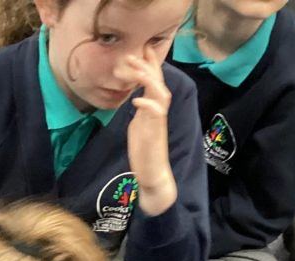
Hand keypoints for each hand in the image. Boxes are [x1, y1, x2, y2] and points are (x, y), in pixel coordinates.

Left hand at [120, 47, 175, 214]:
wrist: (152, 174)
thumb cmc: (145, 152)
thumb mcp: (138, 126)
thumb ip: (139, 111)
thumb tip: (135, 98)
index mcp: (152, 110)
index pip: (153, 83)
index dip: (149, 66)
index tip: (142, 50)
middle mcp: (158, 113)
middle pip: (158, 83)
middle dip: (147, 67)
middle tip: (134, 54)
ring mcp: (157, 122)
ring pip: (160, 94)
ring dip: (149, 80)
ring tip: (137, 71)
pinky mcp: (155, 134)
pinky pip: (155, 114)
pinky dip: (147, 104)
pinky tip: (136, 99)